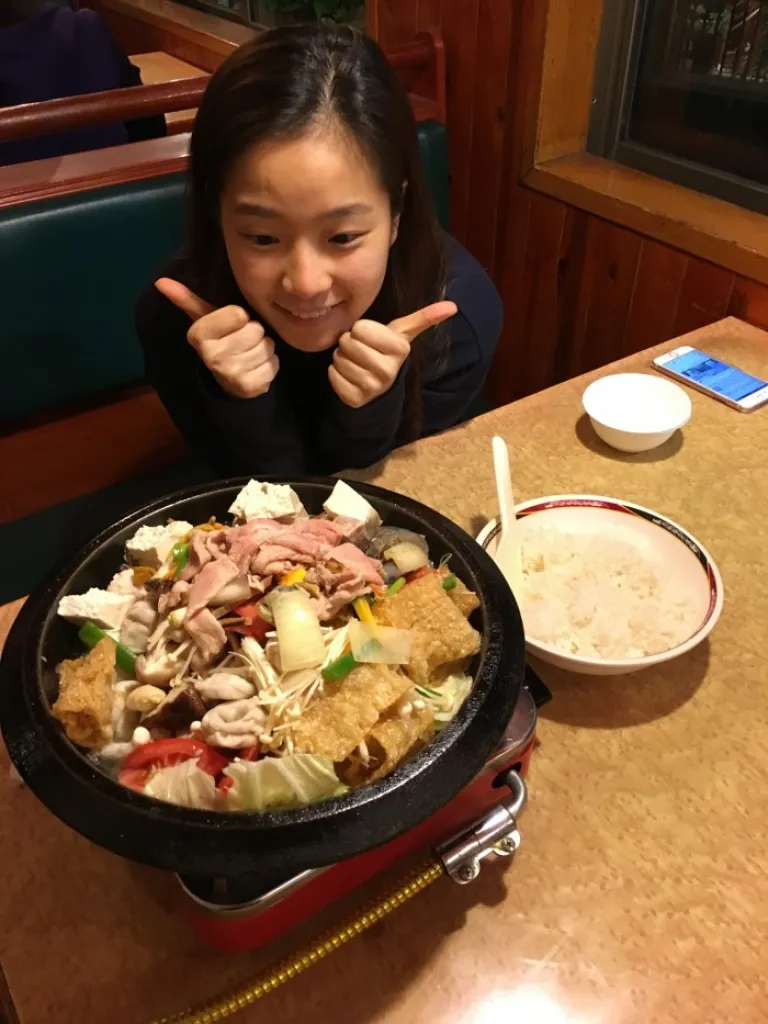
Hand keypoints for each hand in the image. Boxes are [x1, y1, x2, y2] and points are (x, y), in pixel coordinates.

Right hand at [155, 278, 278, 399]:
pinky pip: (273, 364)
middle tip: (243, 341)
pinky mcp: (250, 388)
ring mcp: (231, 375)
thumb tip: (161, 281)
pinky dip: (270, 364)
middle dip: (254, 333)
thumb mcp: (205, 319)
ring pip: (267, 346)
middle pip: (255, 329)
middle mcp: (212, 357)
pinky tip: (257, 367)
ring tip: (250, 353)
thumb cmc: (221, 341)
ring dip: (264, 348)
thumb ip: (187, 299)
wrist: (229, 381)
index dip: (240, 317)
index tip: (232, 325)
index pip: (238, 313)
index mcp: (199, 335)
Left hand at [329, 301, 457, 408]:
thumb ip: (424, 318)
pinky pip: (332, 376)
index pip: (359, 327)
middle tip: (361, 351)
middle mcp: (388, 370)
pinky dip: (335, 374)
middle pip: (347, 342)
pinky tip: (349, 377)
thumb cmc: (385, 352)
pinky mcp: (354, 399)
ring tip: (356, 363)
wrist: (377, 388)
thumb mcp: (402, 333)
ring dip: (342, 359)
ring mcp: (371, 388)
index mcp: (400, 349)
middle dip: (349, 344)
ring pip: (338, 358)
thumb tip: (453, 305)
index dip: (360, 330)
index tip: (371, 339)